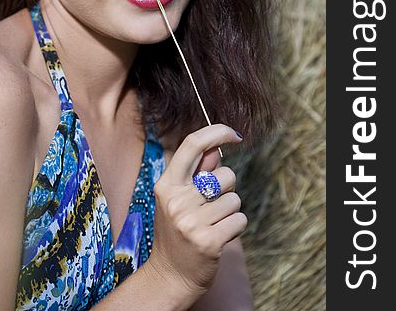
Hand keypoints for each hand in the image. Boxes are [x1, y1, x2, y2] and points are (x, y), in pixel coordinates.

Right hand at [147, 124, 246, 300]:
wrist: (169, 276)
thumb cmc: (176, 231)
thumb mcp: (177, 198)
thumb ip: (195, 172)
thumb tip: (215, 149)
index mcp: (166, 184)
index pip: (192, 145)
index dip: (216, 132)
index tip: (234, 134)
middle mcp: (176, 200)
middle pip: (224, 174)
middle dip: (227, 187)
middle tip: (211, 205)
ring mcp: (191, 222)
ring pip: (235, 199)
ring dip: (230, 211)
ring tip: (212, 223)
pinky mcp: (209, 241)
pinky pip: (240, 219)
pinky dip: (236, 227)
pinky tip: (219, 236)